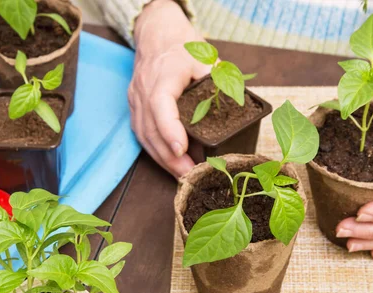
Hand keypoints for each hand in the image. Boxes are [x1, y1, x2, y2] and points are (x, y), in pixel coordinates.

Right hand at [129, 0, 209, 176]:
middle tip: (190, 175)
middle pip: (151, 129)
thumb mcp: (205, 58)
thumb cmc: (182, 47)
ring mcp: (135, 101)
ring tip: (182, 176)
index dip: (170, 129)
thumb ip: (218, 80)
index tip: (182, 150)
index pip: (160, 105)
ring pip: (144, 137)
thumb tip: (237, 105)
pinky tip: (171, 165)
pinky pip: (142, 135)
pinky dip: (156, 152)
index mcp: (161, 75)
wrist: (157, 36)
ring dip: (162, 160)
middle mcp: (143, 90)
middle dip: (170, 157)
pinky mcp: (135, 109)